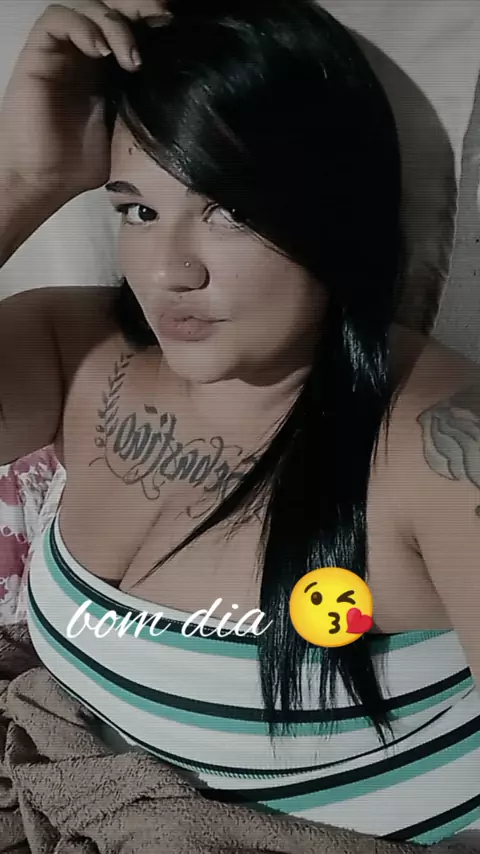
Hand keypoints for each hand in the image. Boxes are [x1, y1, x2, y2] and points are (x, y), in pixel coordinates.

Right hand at [0, 1, 169, 199]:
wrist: (44, 182)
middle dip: (138, 10)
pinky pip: (57, 19)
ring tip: (131, 57)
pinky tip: (101, 51)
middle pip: (112, 9)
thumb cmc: (81, 165)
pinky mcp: (39, 56)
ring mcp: (62, 53)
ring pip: (87, 8)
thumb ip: (145, 105)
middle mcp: (84, 55)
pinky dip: (82, 26)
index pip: (131, 28)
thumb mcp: (128, 134)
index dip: (150, 22)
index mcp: (108, 71)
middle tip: (161, 21)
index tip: (174, 30)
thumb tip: (184, 89)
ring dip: (114, 23)